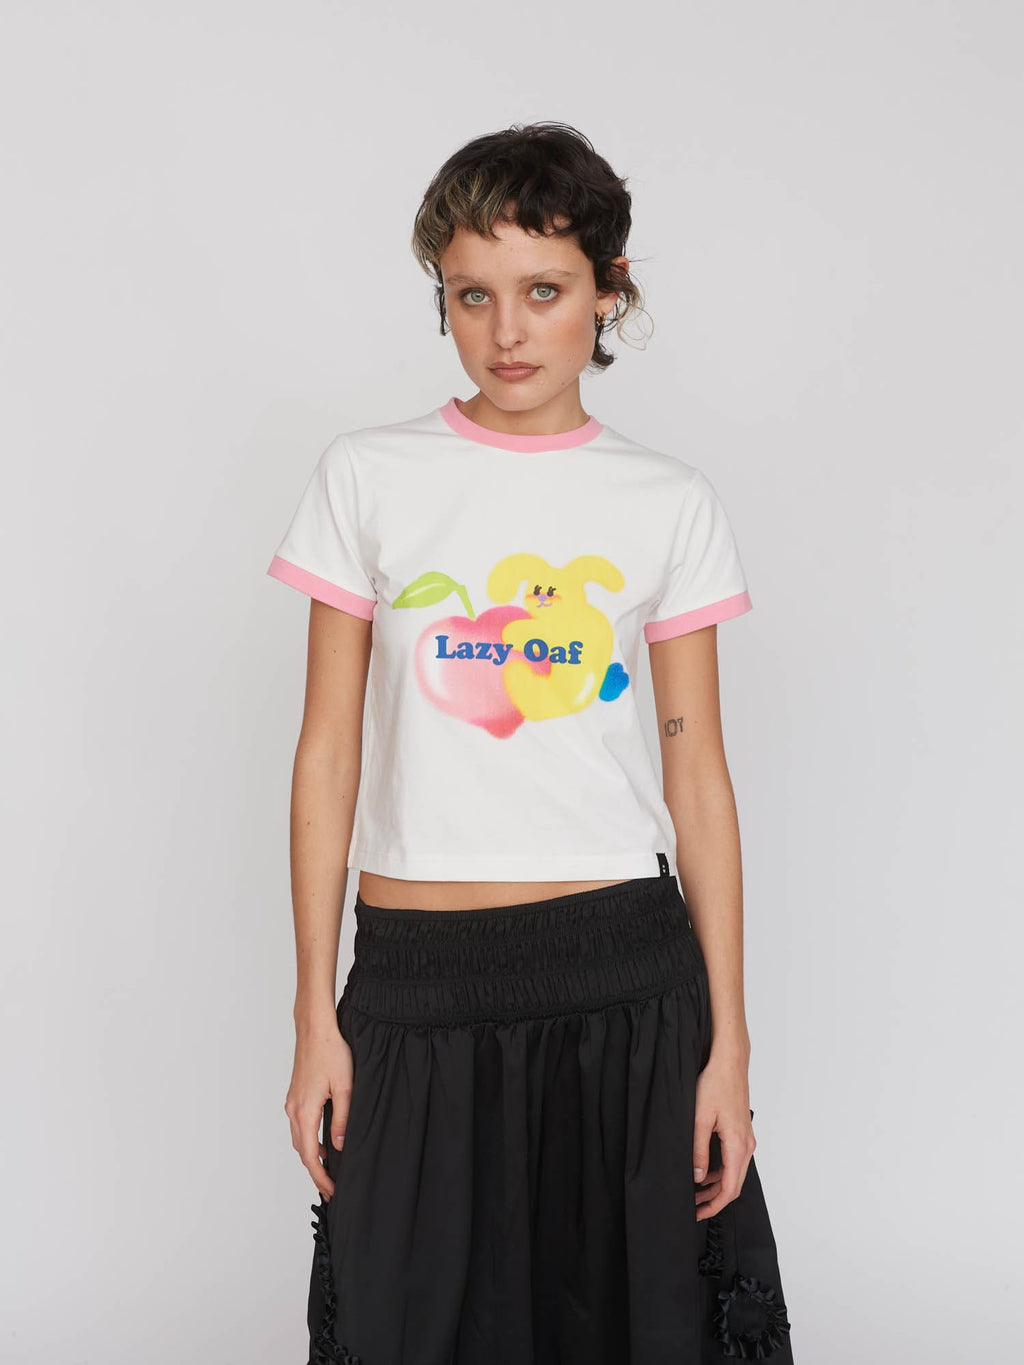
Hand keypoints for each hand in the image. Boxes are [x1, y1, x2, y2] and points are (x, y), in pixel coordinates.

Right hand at [284, 1014, 353, 1201]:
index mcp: (305, 1111)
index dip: (321, 1176)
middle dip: (315, 1171)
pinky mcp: (295, 1094)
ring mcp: (292, 1102)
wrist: (315, 1028)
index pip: (310, 1155)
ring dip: (311, 1156)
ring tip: (328, 1170)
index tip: (332, 1191)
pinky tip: (323, 1142)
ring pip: (299, 1139)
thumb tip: (340, 1146)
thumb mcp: (345, 1087)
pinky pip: (299, 1126)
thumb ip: (342, 1119)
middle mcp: (294, 1109)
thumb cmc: (331, 1052)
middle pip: (302, 1151)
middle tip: (331, 1188)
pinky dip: (308, 1140)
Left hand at [692, 1053, 754, 1220]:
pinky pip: (734, 1159)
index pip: (730, 1189)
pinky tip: (704, 1170)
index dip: (714, 1205)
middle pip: (734, 1185)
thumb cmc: (715, 1085)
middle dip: (714, 1199)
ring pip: (734, 1172)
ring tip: (695, 1191)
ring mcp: (747, 1138)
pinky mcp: (742, 1132)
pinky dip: (721, 1170)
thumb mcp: (700, 1119)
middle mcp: (747, 1146)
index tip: (698, 1214)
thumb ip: (699, 1151)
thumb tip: (698, 1177)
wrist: (729, 1063)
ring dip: (716, 1185)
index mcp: (738, 1146)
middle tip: (694, 1207)